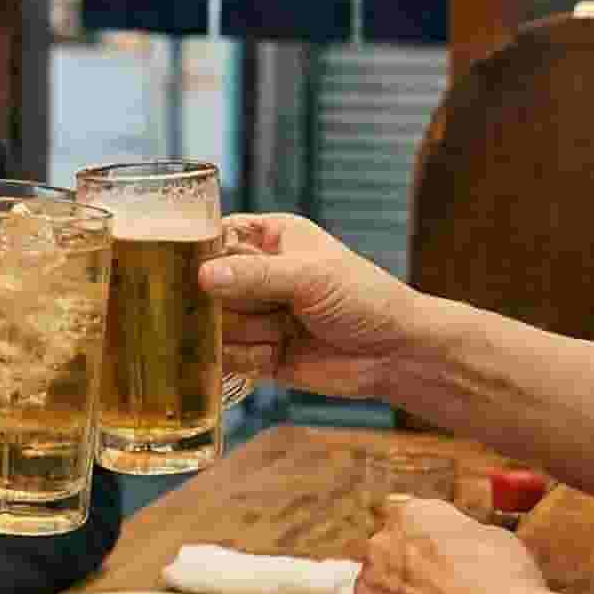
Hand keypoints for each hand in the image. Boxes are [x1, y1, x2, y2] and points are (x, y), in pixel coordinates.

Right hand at [200, 214, 428, 400]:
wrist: (395, 354)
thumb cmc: (365, 299)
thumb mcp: (310, 277)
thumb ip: (255, 275)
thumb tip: (203, 276)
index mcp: (271, 238)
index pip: (217, 236)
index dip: (202, 252)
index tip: (197, 270)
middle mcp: (257, 274)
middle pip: (207, 285)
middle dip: (229, 301)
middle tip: (263, 305)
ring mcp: (256, 315)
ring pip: (215, 323)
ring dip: (246, 331)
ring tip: (282, 330)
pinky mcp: (256, 353)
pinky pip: (227, 356)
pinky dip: (247, 358)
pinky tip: (276, 354)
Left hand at [350, 496, 547, 593]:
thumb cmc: (509, 590)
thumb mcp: (496, 540)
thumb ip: (461, 536)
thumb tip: (455, 544)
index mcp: (411, 516)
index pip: (409, 526)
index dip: (430, 551)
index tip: (444, 569)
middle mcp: (378, 547)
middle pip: (388, 562)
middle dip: (409, 580)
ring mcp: (365, 593)